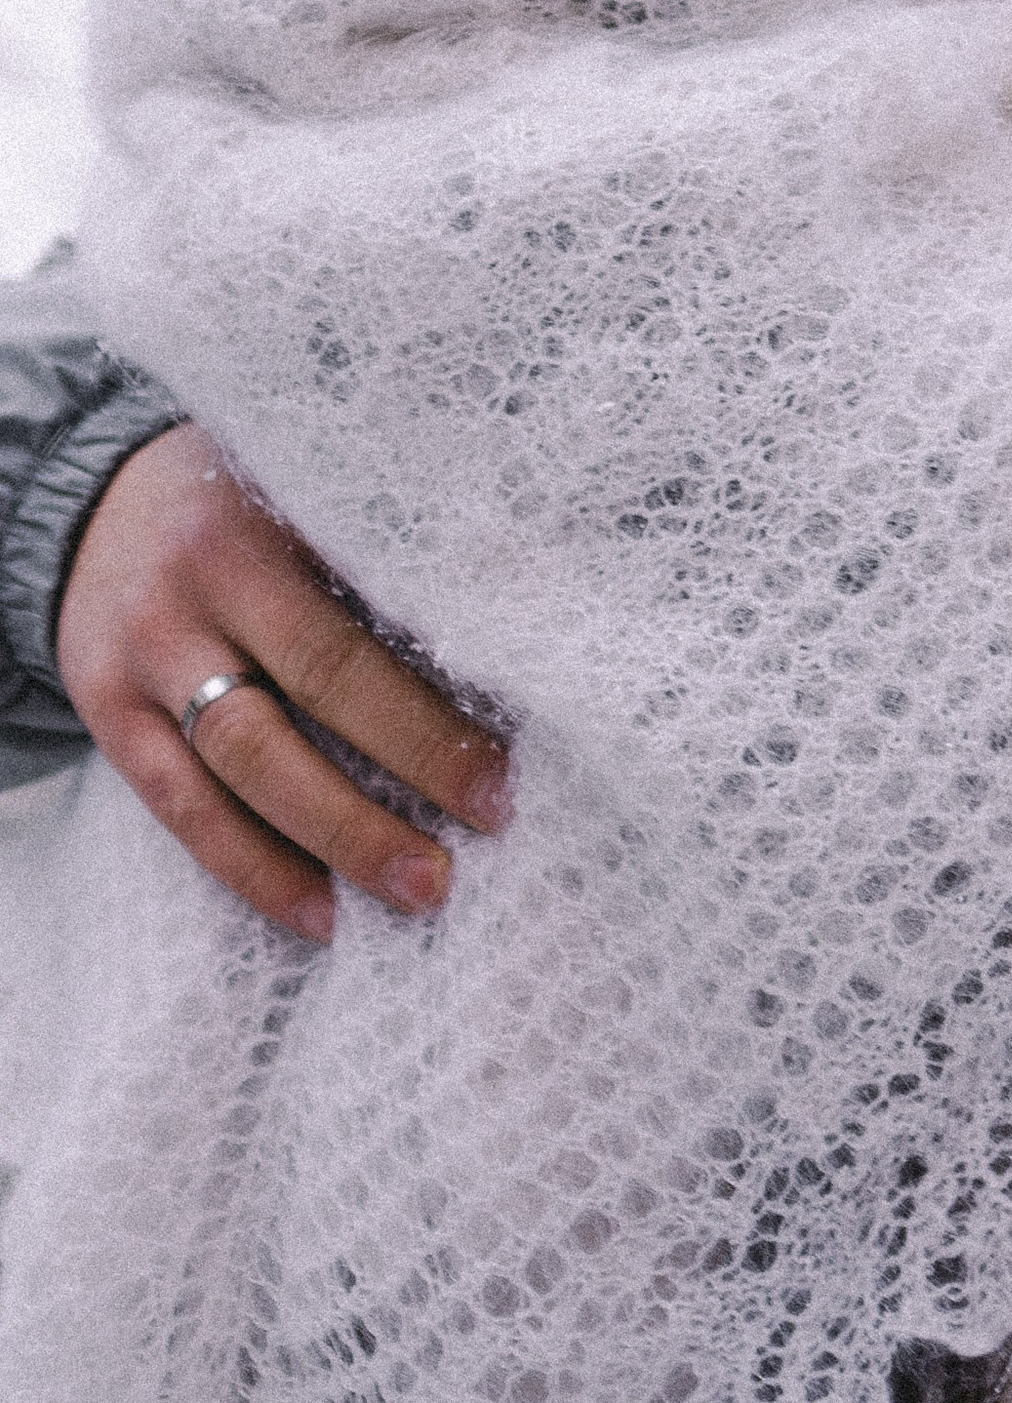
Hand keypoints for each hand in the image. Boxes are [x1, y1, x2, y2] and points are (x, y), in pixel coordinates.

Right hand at [55, 423, 511, 943]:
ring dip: (339, 834)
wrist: (96, 504)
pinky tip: (319, 913)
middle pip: (319, 678)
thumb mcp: (312, 489)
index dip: (443, 676)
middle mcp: (204, 580)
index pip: (373, 597)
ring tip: (421, 887)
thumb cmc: (247, 503)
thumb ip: (390, 546)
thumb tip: (523, 614)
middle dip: (415, 756)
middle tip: (493, 817)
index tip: (513, 747)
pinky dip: (252, 866)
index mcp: (274, 513)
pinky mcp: (107, 715)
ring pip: (245, 758)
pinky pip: (182, 807)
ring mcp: (146, 653)